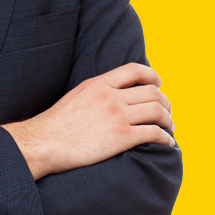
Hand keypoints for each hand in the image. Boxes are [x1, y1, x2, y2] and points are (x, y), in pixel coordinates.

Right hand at [2, 62, 174, 179]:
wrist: (45, 142)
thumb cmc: (57, 124)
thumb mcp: (76, 96)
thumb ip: (96, 92)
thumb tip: (111, 95)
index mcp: (98, 84)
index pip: (134, 70)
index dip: (152, 75)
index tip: (158, 84)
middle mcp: (111, 96)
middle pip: (152, 91)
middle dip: (165, 101)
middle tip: (166, 112)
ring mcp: (117, 116)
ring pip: (157, 111)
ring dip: (168, 120)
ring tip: (169, 128)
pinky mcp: (121, 137)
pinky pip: (154, 133)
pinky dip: (166, 138)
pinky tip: (167, 144)